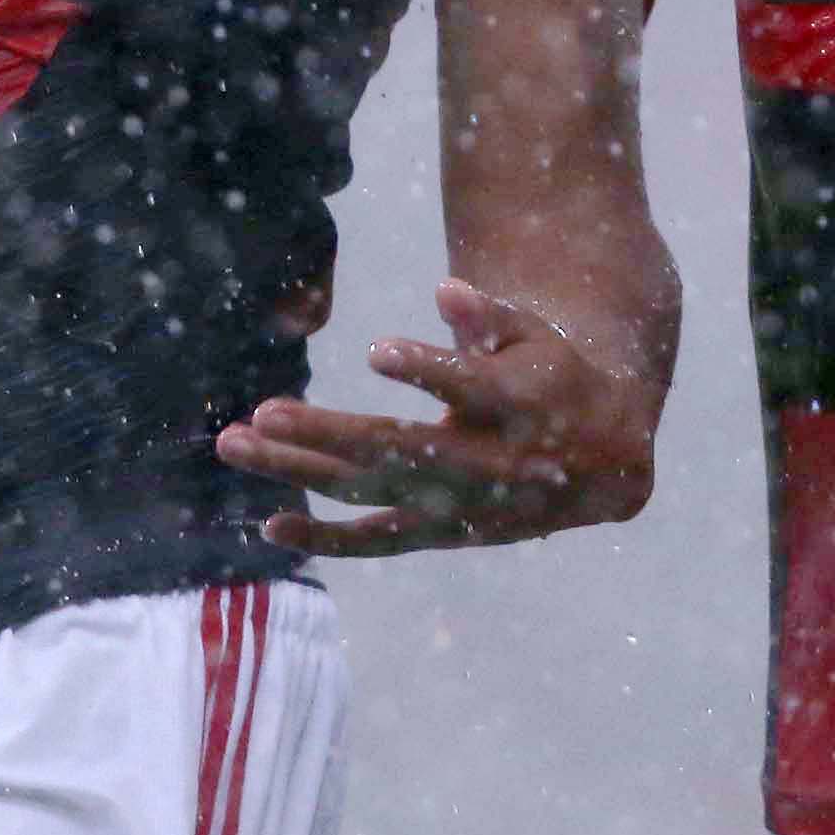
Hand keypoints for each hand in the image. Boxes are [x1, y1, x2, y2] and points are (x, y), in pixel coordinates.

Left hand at [215, 280, 666, 556]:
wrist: (602, 468)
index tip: (379, 350)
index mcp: (515, 406)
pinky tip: (269, 526)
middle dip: (324, 435)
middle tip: (258, 414)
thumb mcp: (536, 339)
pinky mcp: (440, 534)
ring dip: (298, 472)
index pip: (468, 388)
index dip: (428, 371)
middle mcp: (482, 464)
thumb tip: (446, 291)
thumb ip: (491, 316)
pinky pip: (375, 543)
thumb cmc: (555, 380)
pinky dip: (324, 538)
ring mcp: (456, 507)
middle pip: (394, 452)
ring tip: (232, 445)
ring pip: (368, 494)